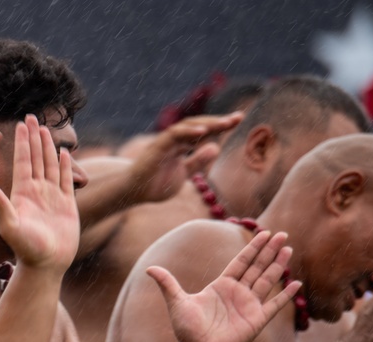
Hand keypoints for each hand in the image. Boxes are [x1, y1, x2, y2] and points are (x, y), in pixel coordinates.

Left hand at [0, 115, 78, 272]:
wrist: (45, 266)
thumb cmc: (26, 250)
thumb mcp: (9, 225)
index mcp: (22, 193)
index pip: (22, 161)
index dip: (21, 142)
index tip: (20, 123)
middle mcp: (36, 192)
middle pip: (34, 158)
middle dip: (33, 138)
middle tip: (32, 116)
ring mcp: (51, 197)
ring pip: (49, 165)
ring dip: (47, 147)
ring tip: (46, 129)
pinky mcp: (66, 205)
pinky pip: (64, 180)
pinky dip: (64, 166)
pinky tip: (64, 153)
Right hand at [122, 113, 241, 203]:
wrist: (134, 192)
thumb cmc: (155, 184)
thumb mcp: (183, 174)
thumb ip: (198, 161)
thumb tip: (216, 147)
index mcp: (181, 145)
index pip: (204, 131)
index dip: (220, 126)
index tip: (238, 120)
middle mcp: (174, 140)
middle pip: (199, 125)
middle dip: (218, 121)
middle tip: (238, 118)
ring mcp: (165, 142)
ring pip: (188, 126)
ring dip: (207, 123)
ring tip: (225, 123)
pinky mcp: (157, 147)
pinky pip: (174, 135)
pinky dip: (188, 132)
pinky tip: (203, 131)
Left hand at [148, 231, 299, 341]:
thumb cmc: (187, 331)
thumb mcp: (177, 302)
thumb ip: (167, 284)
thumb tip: (149, 268)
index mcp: (221, 286)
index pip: (241, 262)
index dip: (252, 247)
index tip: (264, 233)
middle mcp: (237, 293)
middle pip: (257, 267)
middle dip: (269, 250)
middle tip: (282, 233)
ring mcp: (249, 306)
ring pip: (267, 280)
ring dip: (278, 265)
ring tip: (288, 248)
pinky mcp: (257, 320)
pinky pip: (274, 304)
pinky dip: (285, 295)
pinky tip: (296, 283)